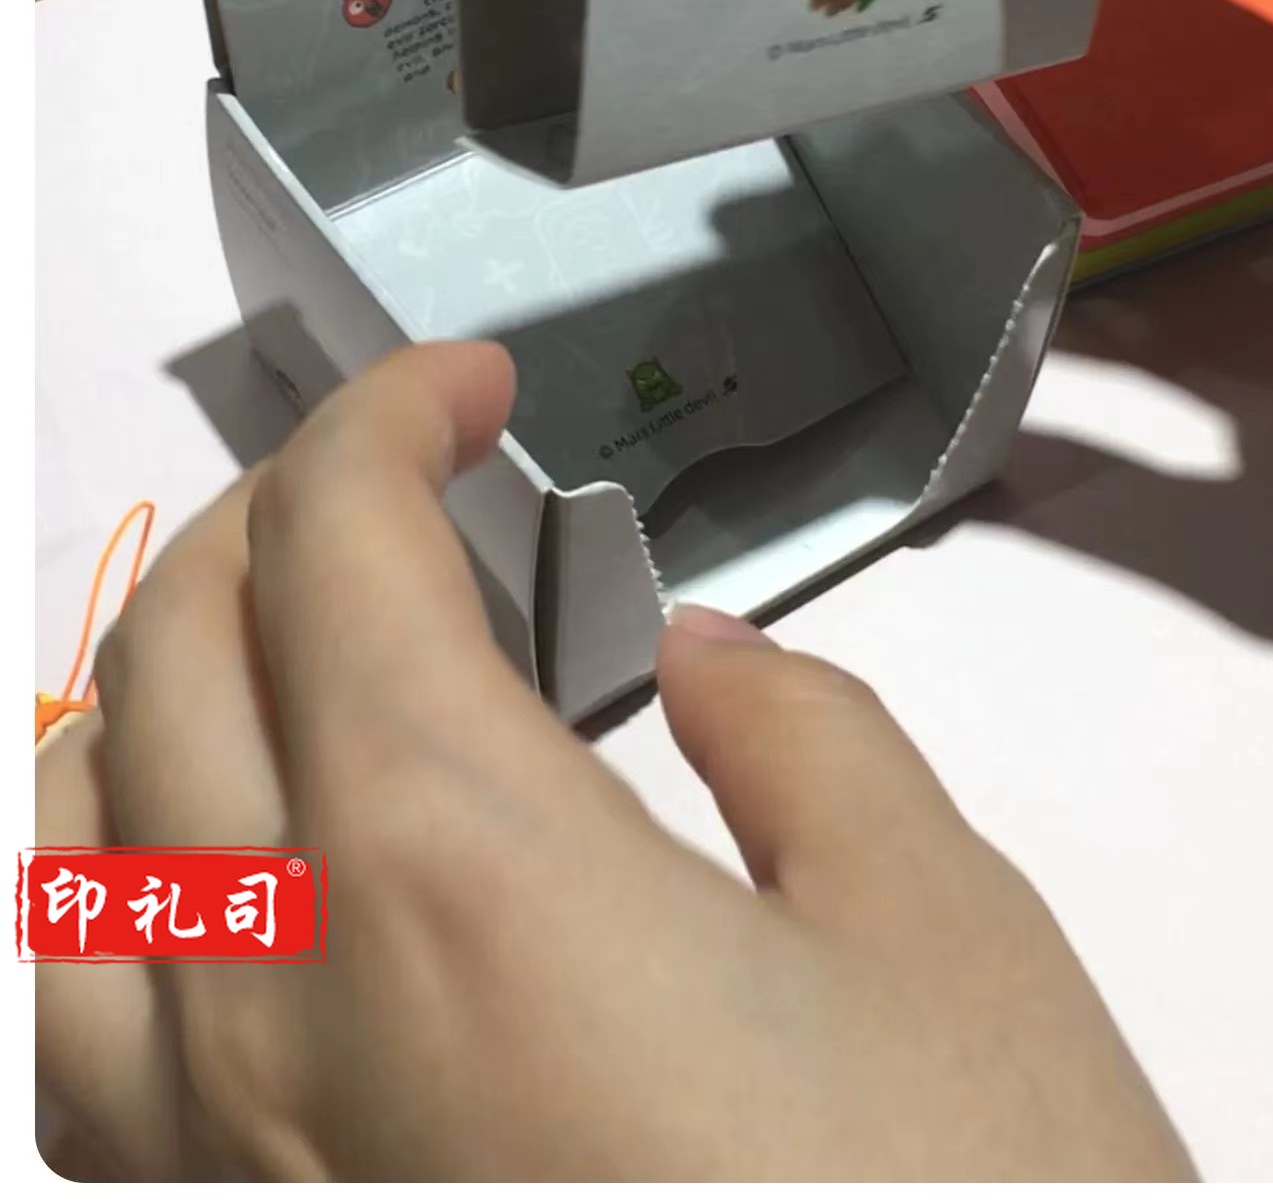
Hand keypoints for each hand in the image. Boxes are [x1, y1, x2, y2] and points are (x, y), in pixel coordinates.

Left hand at [36, 343, 1193, 1181]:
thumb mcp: (942, 929)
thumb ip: (809, 739)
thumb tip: (714, 677)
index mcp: (462, 878)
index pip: (338, 550)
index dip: (388, 416)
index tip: (454, 392)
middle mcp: (291, 1022)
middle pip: (174, 662)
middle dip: (277, 517)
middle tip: (387, 484)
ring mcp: (233, 1179)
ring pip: (65, 860)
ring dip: (141, 700)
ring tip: (255, 651)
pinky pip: (79, 1063)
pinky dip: (111, 910)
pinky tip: (206, 901)